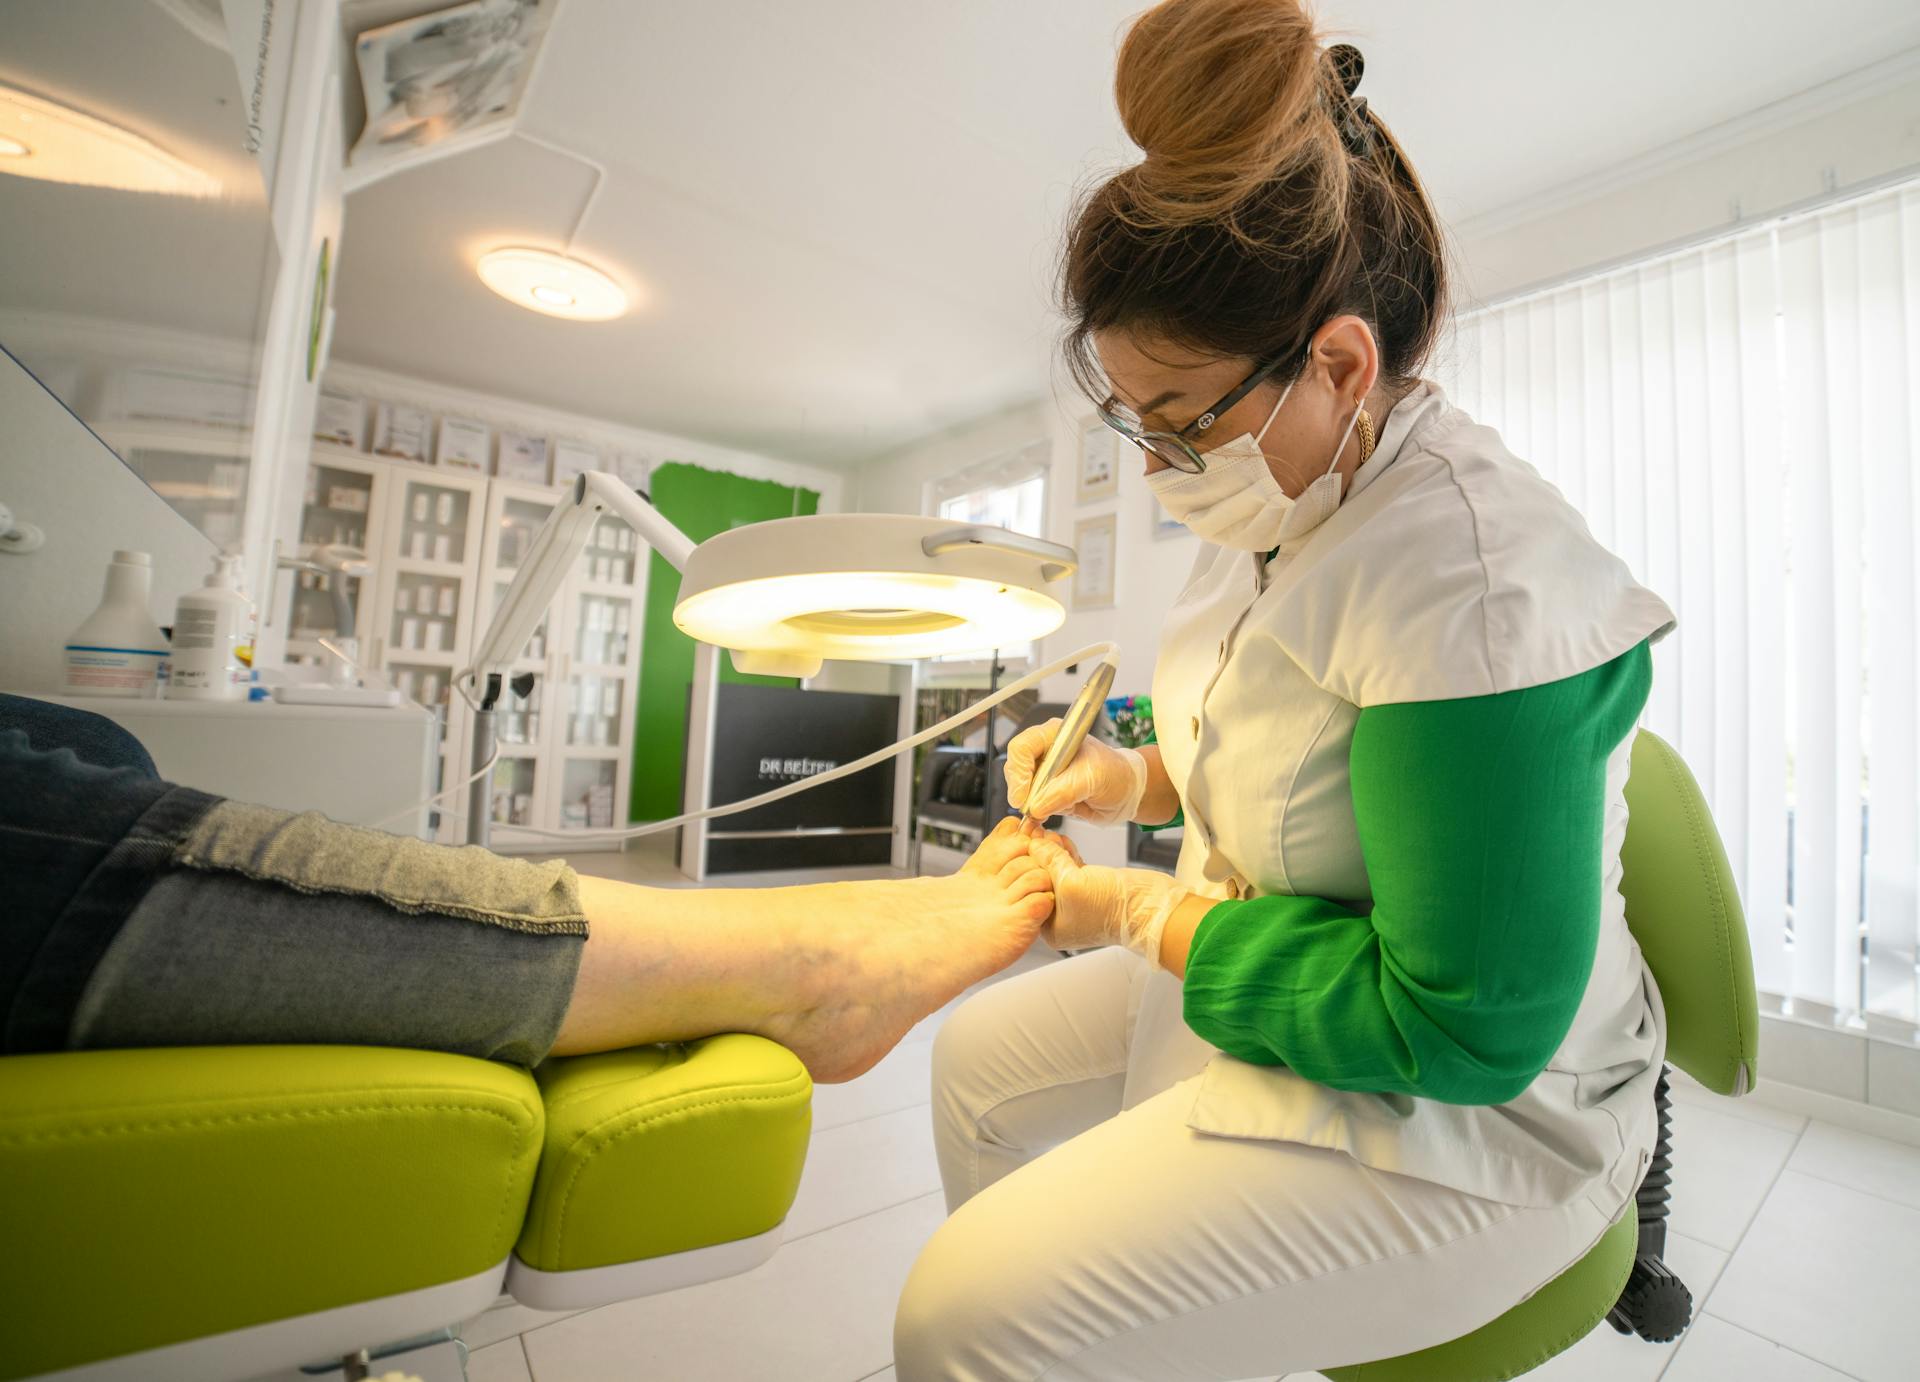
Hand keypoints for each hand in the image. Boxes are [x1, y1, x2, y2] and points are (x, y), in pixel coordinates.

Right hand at [1005, 719, 1147, 824]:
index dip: (1019, 772)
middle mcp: (1045, 753)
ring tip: (1042, 814)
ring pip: (1020, 789)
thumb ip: (1064, 791)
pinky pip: (1030, 804)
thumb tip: (1036, 806)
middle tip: (1030, 808)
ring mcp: (1044, 774)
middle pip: (1015, 769)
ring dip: (1028, 804)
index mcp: (1055, 737)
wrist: (1126, 793)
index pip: (1022, 748)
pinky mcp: (1046, 793)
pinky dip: (1033, 814)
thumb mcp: (1092, 778)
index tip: (1023, 795)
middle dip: (1021, 791)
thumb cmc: (1116, 773)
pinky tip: (1042, 819)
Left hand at [1024, 830, 1187, 963]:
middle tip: (1036, 834)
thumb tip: (1035, 844)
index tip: (1023, 844)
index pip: (1030, 890)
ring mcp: (1078, 902)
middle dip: (1040, 856)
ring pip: (1057, 871)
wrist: (1151, 908)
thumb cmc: (1114, 908)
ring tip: (1050, 835)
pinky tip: (1063, 842)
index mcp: (1051, 927)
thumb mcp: (1072, 882)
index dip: (1027, 865)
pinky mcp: (1093, 888)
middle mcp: (1062, 917)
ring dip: (1054, 852)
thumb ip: (1050, 861)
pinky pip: (1072, 868)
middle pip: (1042, 879)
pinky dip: (1068, 854)